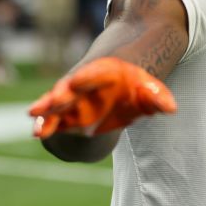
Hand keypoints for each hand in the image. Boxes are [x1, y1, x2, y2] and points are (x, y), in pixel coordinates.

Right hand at [29, 57, 176, 138]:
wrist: (117, 88)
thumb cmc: (133, 88)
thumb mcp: (147, 90)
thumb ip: (157, 97)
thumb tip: (171, 107)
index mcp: (103, 73)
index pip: (94, 74)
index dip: (85, 78)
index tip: (76, 82)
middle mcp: (84, 85)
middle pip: (70, 89)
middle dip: (59, 96)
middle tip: (50, 102)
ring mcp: (73, 99)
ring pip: (56, 105)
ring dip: (46, 112)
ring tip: (34, 120)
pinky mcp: (66, 115)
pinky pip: (53, 119)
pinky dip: (45, 125)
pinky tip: (38, 133)